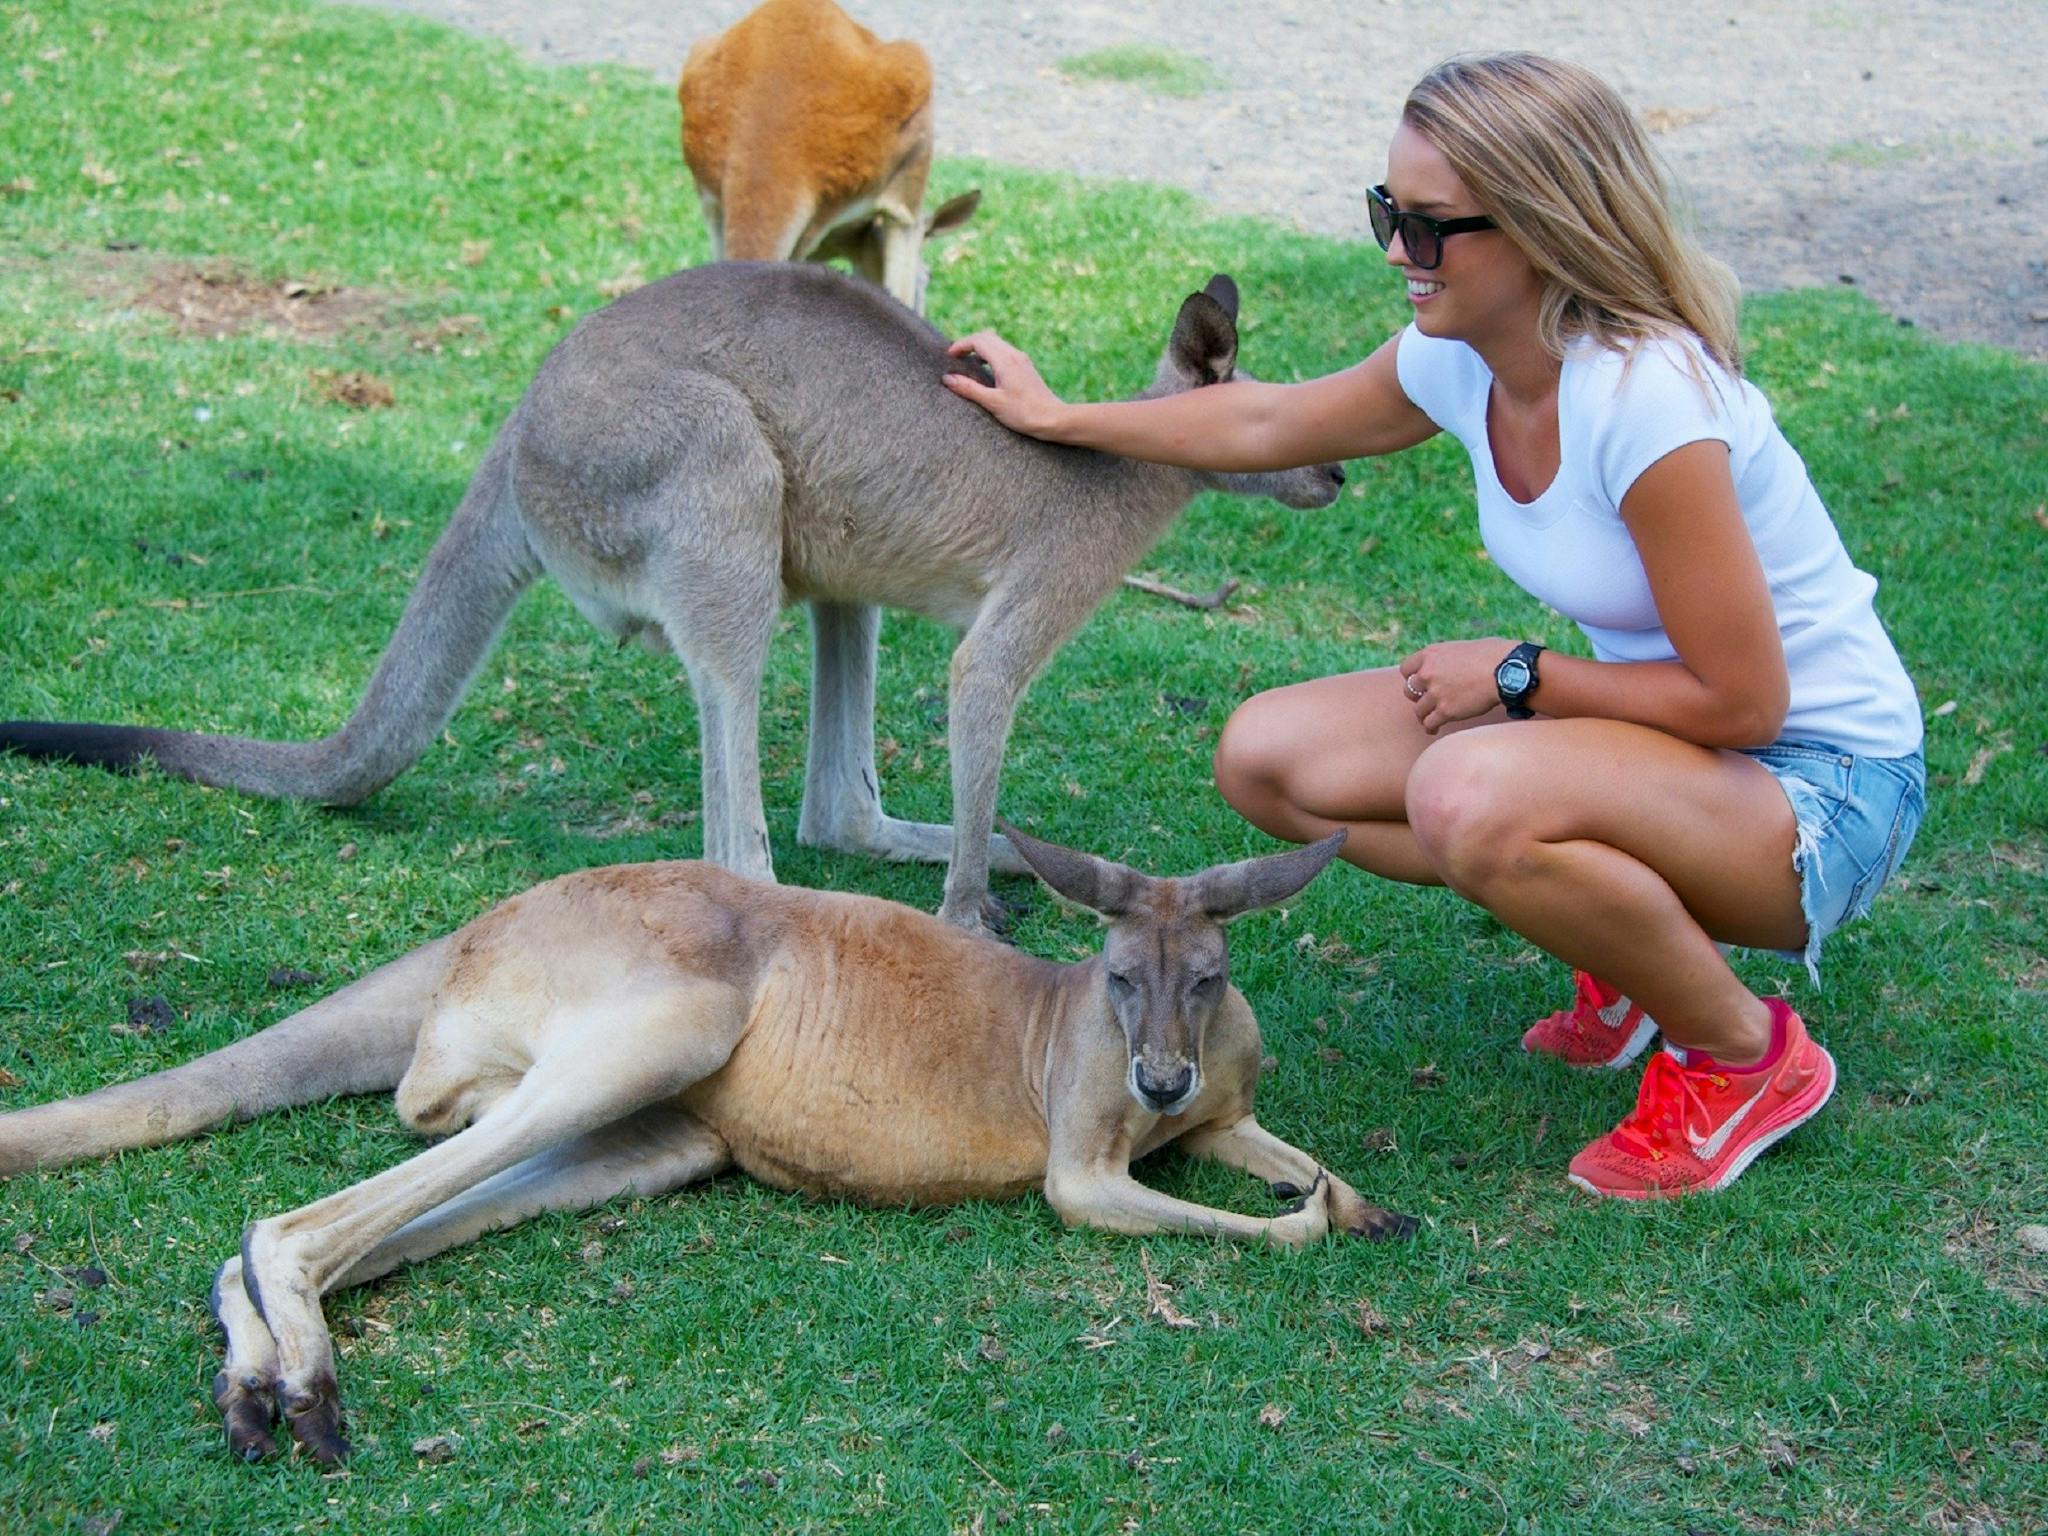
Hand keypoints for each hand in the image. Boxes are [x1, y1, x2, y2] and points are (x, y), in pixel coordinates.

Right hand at [942, 330, 1066, 438]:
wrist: (1054, 419)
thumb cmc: (1024, 413)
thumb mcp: (993, 403)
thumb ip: (969, 389)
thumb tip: (948, 378)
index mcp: (1005, 360)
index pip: (978, 340)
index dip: (961, 344)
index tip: (949, 356)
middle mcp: (1014, 355)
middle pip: (987, 337)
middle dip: (969, 343)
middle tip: (955, 358)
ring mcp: (1022, 360)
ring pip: (997, 343)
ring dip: (980, 348)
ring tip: (968, 364)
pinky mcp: (1026, 368)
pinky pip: (1004, 352)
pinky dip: (991, 355)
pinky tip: (987, 372)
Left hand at [1398, 638, 1518, 733]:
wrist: (1506, 669)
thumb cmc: (1494, 655)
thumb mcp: (1464, 647)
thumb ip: (1450, 658)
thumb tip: (1454, 665)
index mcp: (1431, 654)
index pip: (1406, 669)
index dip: (1412, 678)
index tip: (1419, 684)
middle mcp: (1428, 673)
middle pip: (1409, 691)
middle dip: (1417, 697)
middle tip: (1426, 701)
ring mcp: (1435, 693)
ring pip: (1419, 710)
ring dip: (1424, 715)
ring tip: (1429, 719)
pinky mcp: (1446, 711)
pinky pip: (1429, 723)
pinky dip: (1430, 728)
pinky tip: (1434, 729)